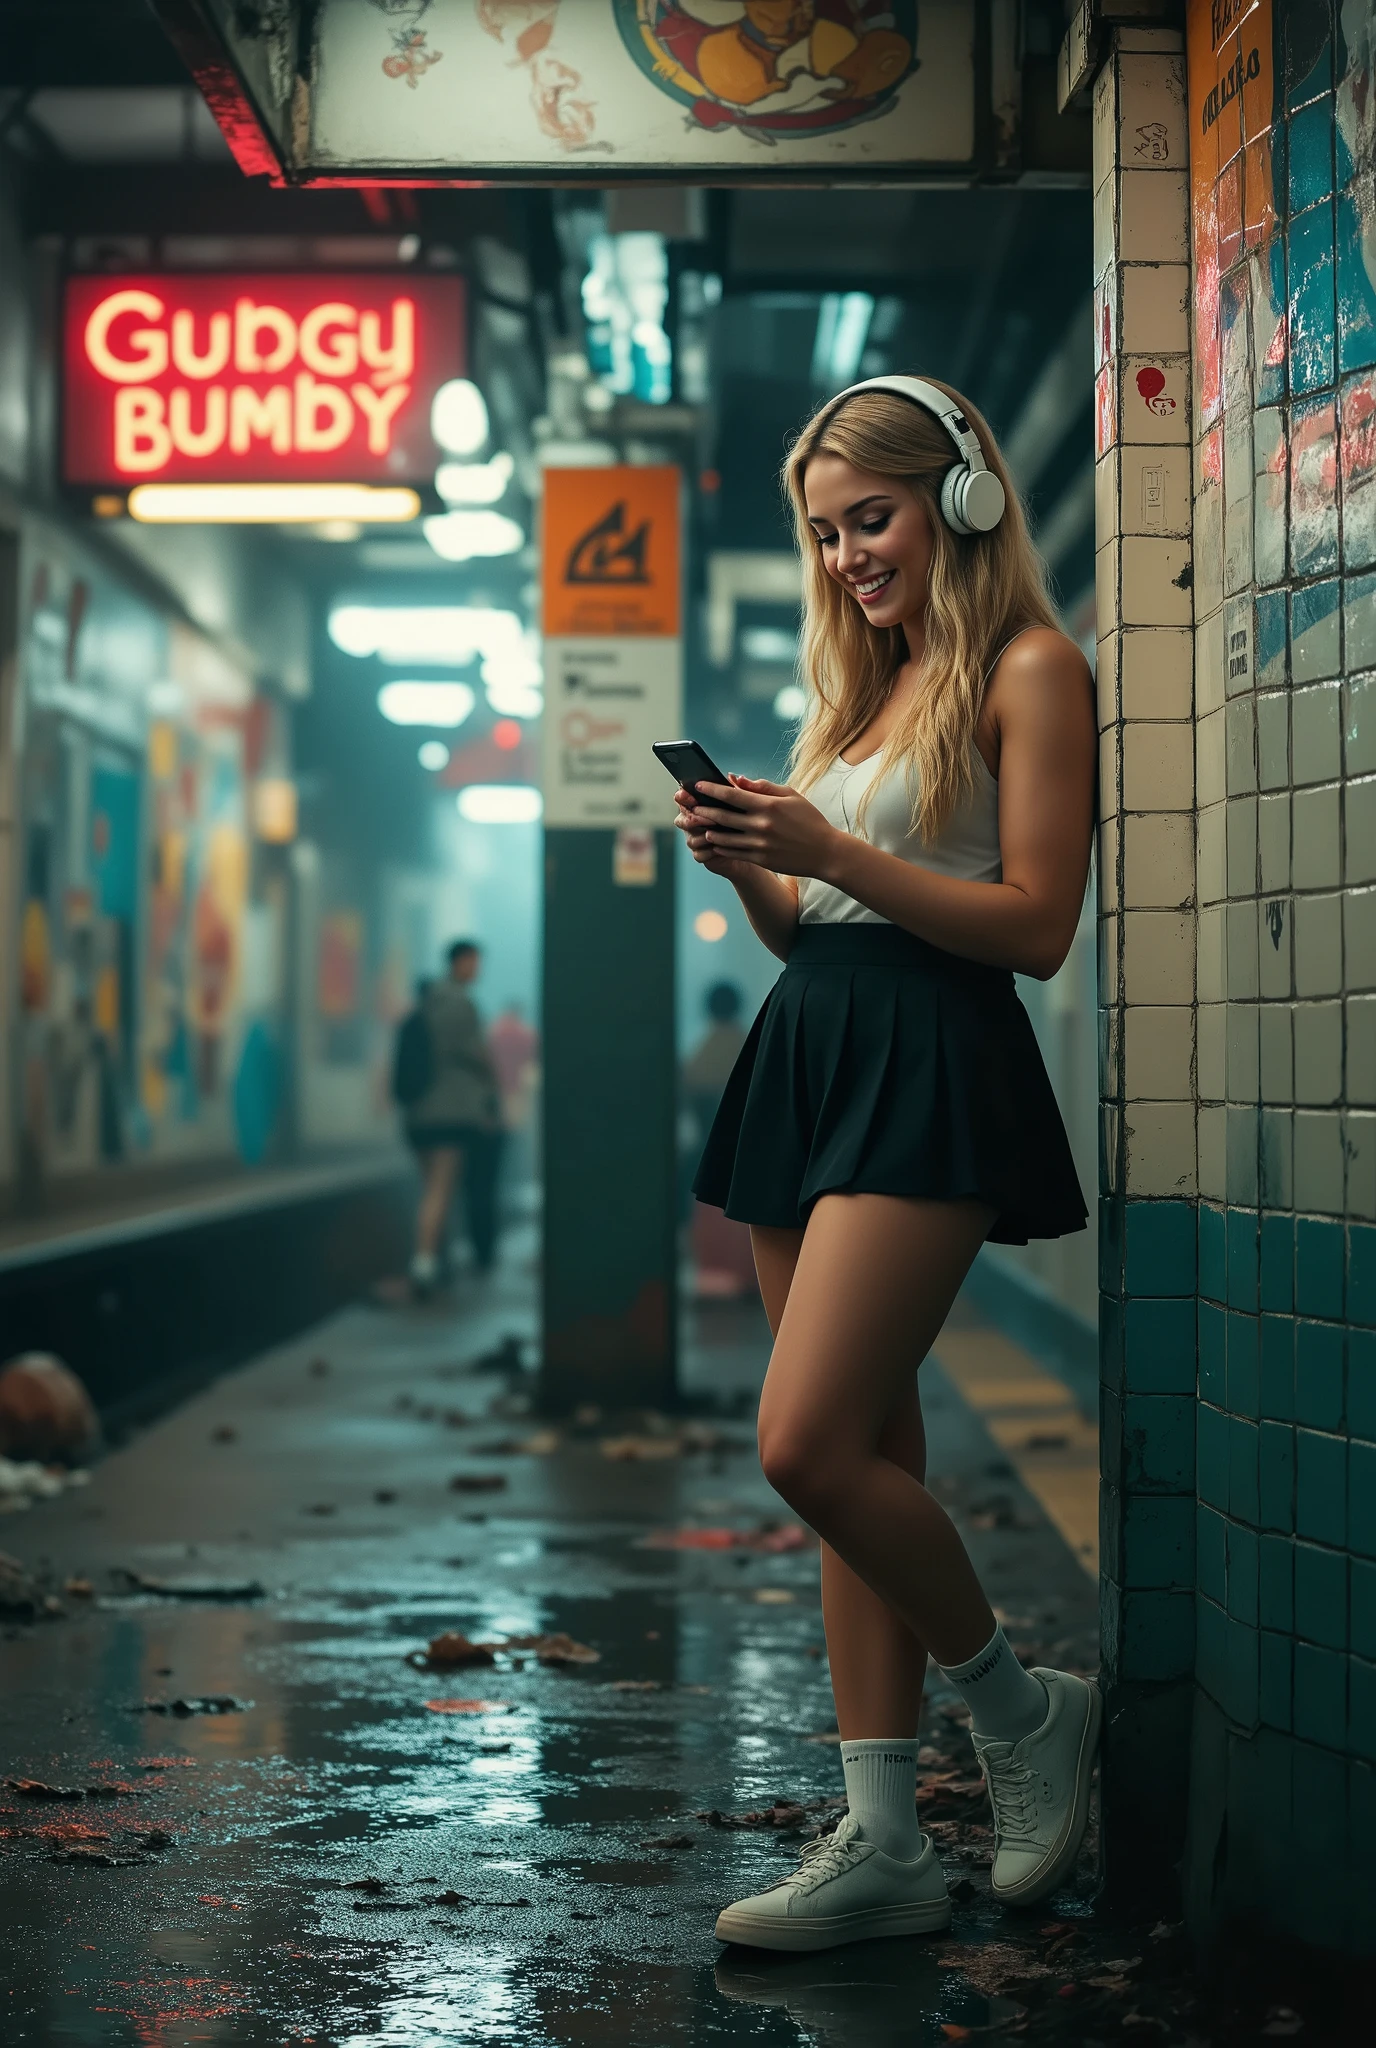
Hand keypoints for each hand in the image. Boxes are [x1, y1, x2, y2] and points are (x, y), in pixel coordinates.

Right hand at [672, 780, 754, 878]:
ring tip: (714, 833)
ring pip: (690, 838)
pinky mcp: (702, 855)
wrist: (752, 847)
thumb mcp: (748, 802)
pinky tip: (718, 848)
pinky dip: (708, 851)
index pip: (683, 798)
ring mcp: (696, 839)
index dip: (683, 797)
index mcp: (700, 804)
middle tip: (706, 817)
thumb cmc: (747, 820)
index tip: (687, 795)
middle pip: (682, 820)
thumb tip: (733, 777)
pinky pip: (699, 854)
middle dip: (692, 819)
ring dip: (701, 836)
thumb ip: (740, 789)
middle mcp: (694, 822)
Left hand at [680, 775, 842, 879]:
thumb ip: (763, 787)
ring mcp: (759, 844)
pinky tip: (714, 840)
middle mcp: (761, 825)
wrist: (825, 852)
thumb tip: (737, 779)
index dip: (712, 790)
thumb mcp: (791, 796)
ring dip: (708, 829)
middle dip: (703, 810)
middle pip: (723, 816)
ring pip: (724, 837)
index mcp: (768, 806)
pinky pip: (733, 852)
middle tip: (690, 805)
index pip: (732, 795)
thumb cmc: (809, 820)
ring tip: (698, 823)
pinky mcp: (760, 859)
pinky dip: (720, 846)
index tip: (698, 785)